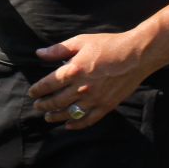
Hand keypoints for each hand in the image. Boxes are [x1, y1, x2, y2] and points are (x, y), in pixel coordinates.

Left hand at [29, 31, 152, 128]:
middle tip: (37, 106)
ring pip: (69, 113)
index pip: (48, 84)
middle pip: (56, 101)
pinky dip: (76, 125)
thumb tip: (39, 54)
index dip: (37, 90)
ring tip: (48, 117)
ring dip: (56, 116)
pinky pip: (88, 120)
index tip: (32, 93)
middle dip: (43, 105)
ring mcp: (94, 99)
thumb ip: (58, 50)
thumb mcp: (81, 42)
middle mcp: (82, 88)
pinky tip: (69, 125)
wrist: (136, 55)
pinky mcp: (106, 106)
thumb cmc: (108, 45)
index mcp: (73, 70)